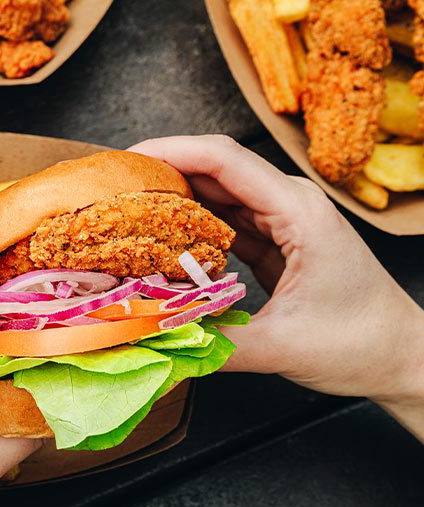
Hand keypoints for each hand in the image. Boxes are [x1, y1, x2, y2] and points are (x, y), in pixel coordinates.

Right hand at [129, 136, 423, 436]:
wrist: (401, 356)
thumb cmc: (360, 344)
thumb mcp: (283, 348)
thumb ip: (216, 342)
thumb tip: (154, 338)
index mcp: (297, 211)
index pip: (224, 159)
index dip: (170, 150)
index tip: (125, 161)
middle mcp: (288, 204)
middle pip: (214, 168)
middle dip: (160, 173)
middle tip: (112, 192)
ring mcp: (282, 221)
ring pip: (216, 194)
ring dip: (172, 200)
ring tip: (126, 213)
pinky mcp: (275, 242)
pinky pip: (224, 223)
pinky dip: (190, 228)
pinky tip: (161, 241)